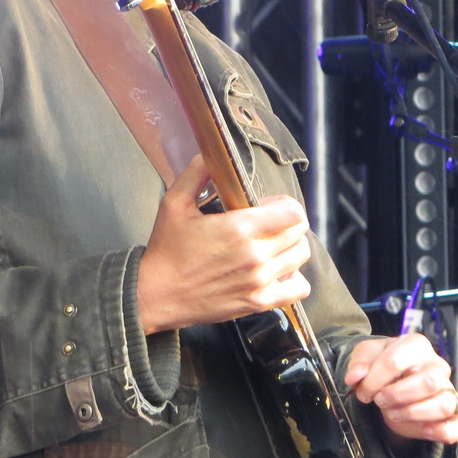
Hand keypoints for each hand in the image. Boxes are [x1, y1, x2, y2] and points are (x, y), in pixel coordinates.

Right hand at [136, 158, 311, 333]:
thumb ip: (196, 174)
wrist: (157, 294)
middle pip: (298, 232)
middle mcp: (255, 255)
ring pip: (300, 256)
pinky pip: (298, 288)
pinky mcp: (259, 302)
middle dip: (286, 222)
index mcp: (238, 228)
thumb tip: (212, 155)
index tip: (266, 205)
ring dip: (290, 246)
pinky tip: (276, 271)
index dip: (284, 203)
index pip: (292, 212)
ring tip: (270, 244)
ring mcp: (260, 281)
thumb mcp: (173, 203)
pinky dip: (293, 277)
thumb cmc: (166, 248)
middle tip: (265, 223)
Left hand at [344, 334, 457, 444]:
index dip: (374, 380)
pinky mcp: (454, 414)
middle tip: (379, 400)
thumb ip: (359, 363)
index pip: (396, 360)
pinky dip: (442, 431)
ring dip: (413, 414)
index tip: (362, 391)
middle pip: (428, 382)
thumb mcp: (366, 355)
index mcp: (416, 345)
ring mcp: (449, 389)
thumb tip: (354, 378)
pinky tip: (424, 429)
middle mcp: (437, 366)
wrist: (393, 382)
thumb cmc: (383, 365)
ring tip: (392, 413)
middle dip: (397, 396)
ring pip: (443, 405)